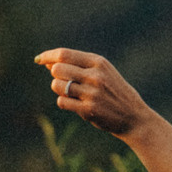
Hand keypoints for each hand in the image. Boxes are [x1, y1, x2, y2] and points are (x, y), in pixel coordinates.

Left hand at [37, 48, 152, 136]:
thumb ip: (78, 66)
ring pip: (57, 86)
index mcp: (98, 62)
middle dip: (55, 75)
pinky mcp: (88, 110)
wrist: (134, 117)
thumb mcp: (103, 72)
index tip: (38, 59)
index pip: (64, 54)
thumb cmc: (114, 92)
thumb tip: (49, 64)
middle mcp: (95, 76)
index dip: (48, 56)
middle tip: (65, 82)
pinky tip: (75, 104)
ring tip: (72, 94)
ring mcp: (92, 93)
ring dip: (59, 89)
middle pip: (57, 69)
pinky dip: (64, 102)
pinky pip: (61, 102)